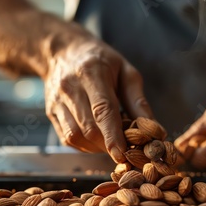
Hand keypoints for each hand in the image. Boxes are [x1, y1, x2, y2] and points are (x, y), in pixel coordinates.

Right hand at [44, 38, 152, 162]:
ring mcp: (57, 102)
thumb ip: (139, 101)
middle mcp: (70, 88)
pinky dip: (85, 145)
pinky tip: (97, 139)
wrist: (64, 52)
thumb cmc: (101, 62)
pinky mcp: (51, 113)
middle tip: (126, 149)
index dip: (113, 135)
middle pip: (89, 128)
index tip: (123, 154)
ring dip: (97, 147)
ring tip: (112, 141)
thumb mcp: (126, 72)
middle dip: (109, 144)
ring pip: (76, 136)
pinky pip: (68, 138)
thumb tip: (155, 130)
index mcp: (91, 73)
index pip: (102, 110)